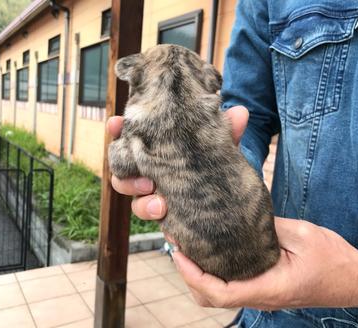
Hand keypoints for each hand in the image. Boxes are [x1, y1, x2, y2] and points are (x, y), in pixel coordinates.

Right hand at [107, 106, 248, 220]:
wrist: (227, 197)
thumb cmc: (215, 162)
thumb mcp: (221, 147)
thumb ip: (227, 131)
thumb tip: (241, 112)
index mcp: (156, 147)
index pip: (129, 135)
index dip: (117, 129)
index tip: (115, 124)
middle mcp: (148, 169)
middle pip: (121, 170)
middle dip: (125, 174)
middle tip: (145, 181)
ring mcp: (152, 193)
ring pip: (133, 199)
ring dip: (143, 203)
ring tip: (161, 206)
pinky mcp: (161, 213)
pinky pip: (150, 216)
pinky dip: (159, 220)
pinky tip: (172, 225)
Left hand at [171, 217, 357, 309]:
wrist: (356, 278)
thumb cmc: (334, 259)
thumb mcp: (302, 235)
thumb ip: (269, 226)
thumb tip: (240, 214)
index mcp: (268, 288)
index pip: (218, 292)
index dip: (192, 274)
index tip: (178, 252)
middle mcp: (260, 296)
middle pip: (210, 297)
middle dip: (188, 273)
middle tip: (178, 243)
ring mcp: (262, 294)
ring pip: (218, 294)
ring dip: (199, 273)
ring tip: (189, 245)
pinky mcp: (264, 287)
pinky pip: (231, 285)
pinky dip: (214, 272)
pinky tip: (212, 249)